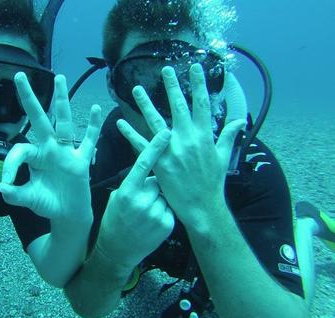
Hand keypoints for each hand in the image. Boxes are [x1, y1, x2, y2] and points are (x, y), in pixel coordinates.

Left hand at [0, 73, 102, 222]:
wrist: (67, 214)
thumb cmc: (47, 203)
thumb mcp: (27, 199)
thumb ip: (14, 194)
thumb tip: (2, 187)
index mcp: (34, 156)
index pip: (20, 149)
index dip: (10, 164)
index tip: (6, 182)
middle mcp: (49, 148)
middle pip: (39, 119)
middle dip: (29, 98)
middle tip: (19, 75)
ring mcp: (66, 152)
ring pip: (64, 122)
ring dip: (61, 100)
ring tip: (59, 78)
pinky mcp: (81, 161)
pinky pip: (89, 141)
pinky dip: (93, 127)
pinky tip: (96, 109)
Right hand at [96, 129, 174, 268]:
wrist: (117, 251)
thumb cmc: (114, 221)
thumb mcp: (116, 198)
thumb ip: (132, 184)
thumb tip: (147, 172)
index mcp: (127, 191)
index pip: (144, 163)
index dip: (156, 146)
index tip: (167, 133)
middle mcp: (142, 201)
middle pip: (156, 181)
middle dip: (152, 186)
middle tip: (142, 201)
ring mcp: (155, 214)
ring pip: (164, 195)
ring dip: (158, 200)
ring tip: (145, 214)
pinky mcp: (167, 224)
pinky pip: (170, 208)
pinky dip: (163, 212)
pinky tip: (151, 222)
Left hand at [117, 64, 245, 229]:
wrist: (202, 207)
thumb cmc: (213, 182)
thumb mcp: (224, 157)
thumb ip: (228, 136)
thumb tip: (239, 120)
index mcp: (204, 136)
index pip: (202, 104)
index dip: (198, 84)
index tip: (195, 67)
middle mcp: (187, 139)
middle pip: (178, 107)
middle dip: (172, 86)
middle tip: (165, 69)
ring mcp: (171, 150)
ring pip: (155, 121)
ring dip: (145, 104)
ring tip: (136, 89)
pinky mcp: (159, 163)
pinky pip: (141, 145)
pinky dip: (130, 133)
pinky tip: (120, 123)